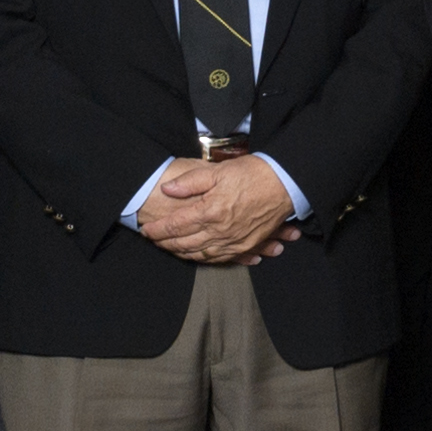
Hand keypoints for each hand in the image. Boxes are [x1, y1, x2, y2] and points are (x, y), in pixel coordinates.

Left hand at [138, 158, 296, 264]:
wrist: (285, 183)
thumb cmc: (253, 173)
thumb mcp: (218, 171)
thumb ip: (190, 181)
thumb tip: (167, 189)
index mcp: (210, 211)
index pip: (175, 225)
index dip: (157, 229)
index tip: (145, 229)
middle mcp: (219, 231)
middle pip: (184, 243)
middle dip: (164, 243)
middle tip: (152, 240)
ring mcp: (233, 241)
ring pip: (200, 254)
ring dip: (181, 253)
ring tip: (169, 248)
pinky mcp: (245, 245)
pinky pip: (220, 259)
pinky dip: (204, 259)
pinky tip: (197, 256)